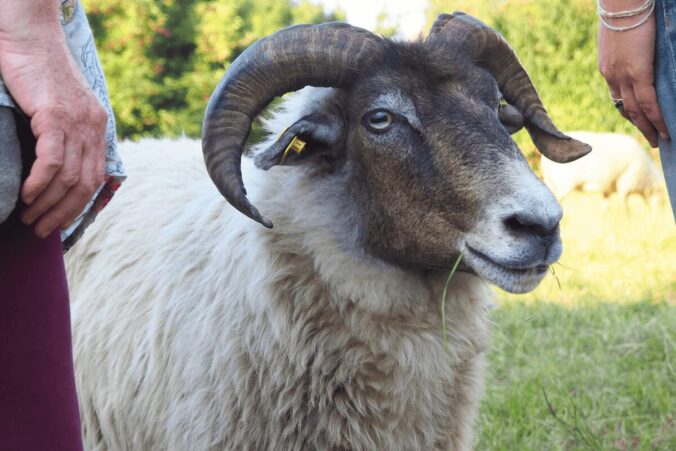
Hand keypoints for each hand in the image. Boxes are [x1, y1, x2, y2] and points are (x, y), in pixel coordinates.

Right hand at [0, 1, 106, 237]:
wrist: (29, 32)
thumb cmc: (37, 71)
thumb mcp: (61, 106)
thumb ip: (65, 134)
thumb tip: (55, 169)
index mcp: (98, 127)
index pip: (96, 178)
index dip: (79, 206)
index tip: (60, 223)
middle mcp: (94, 127)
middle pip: (85, 185)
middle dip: (64, 213)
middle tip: (42, 230)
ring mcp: (76, 122)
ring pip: (69, 178)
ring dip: (49, 204)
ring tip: (30, 219)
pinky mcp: (55, 115)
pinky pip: (51, 161)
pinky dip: (39, 184)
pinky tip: (26, 196)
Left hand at [598, 1, 668, 146]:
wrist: (622, 3)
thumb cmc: (625, 11)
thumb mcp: (622, 35)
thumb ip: (628, 49)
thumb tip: (639, 52)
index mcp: (607, 68)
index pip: (617, 95)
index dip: (627, 109)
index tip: (636, 119)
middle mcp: (611, 76)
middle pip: (625, 108)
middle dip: (638, 124)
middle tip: (651, 138)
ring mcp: (623, 76)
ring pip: (635, 110)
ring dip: (648, 127)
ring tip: (660, 139)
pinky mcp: (637, 72)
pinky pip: (647, 102)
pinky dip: (656, 118)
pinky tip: (664, 129)